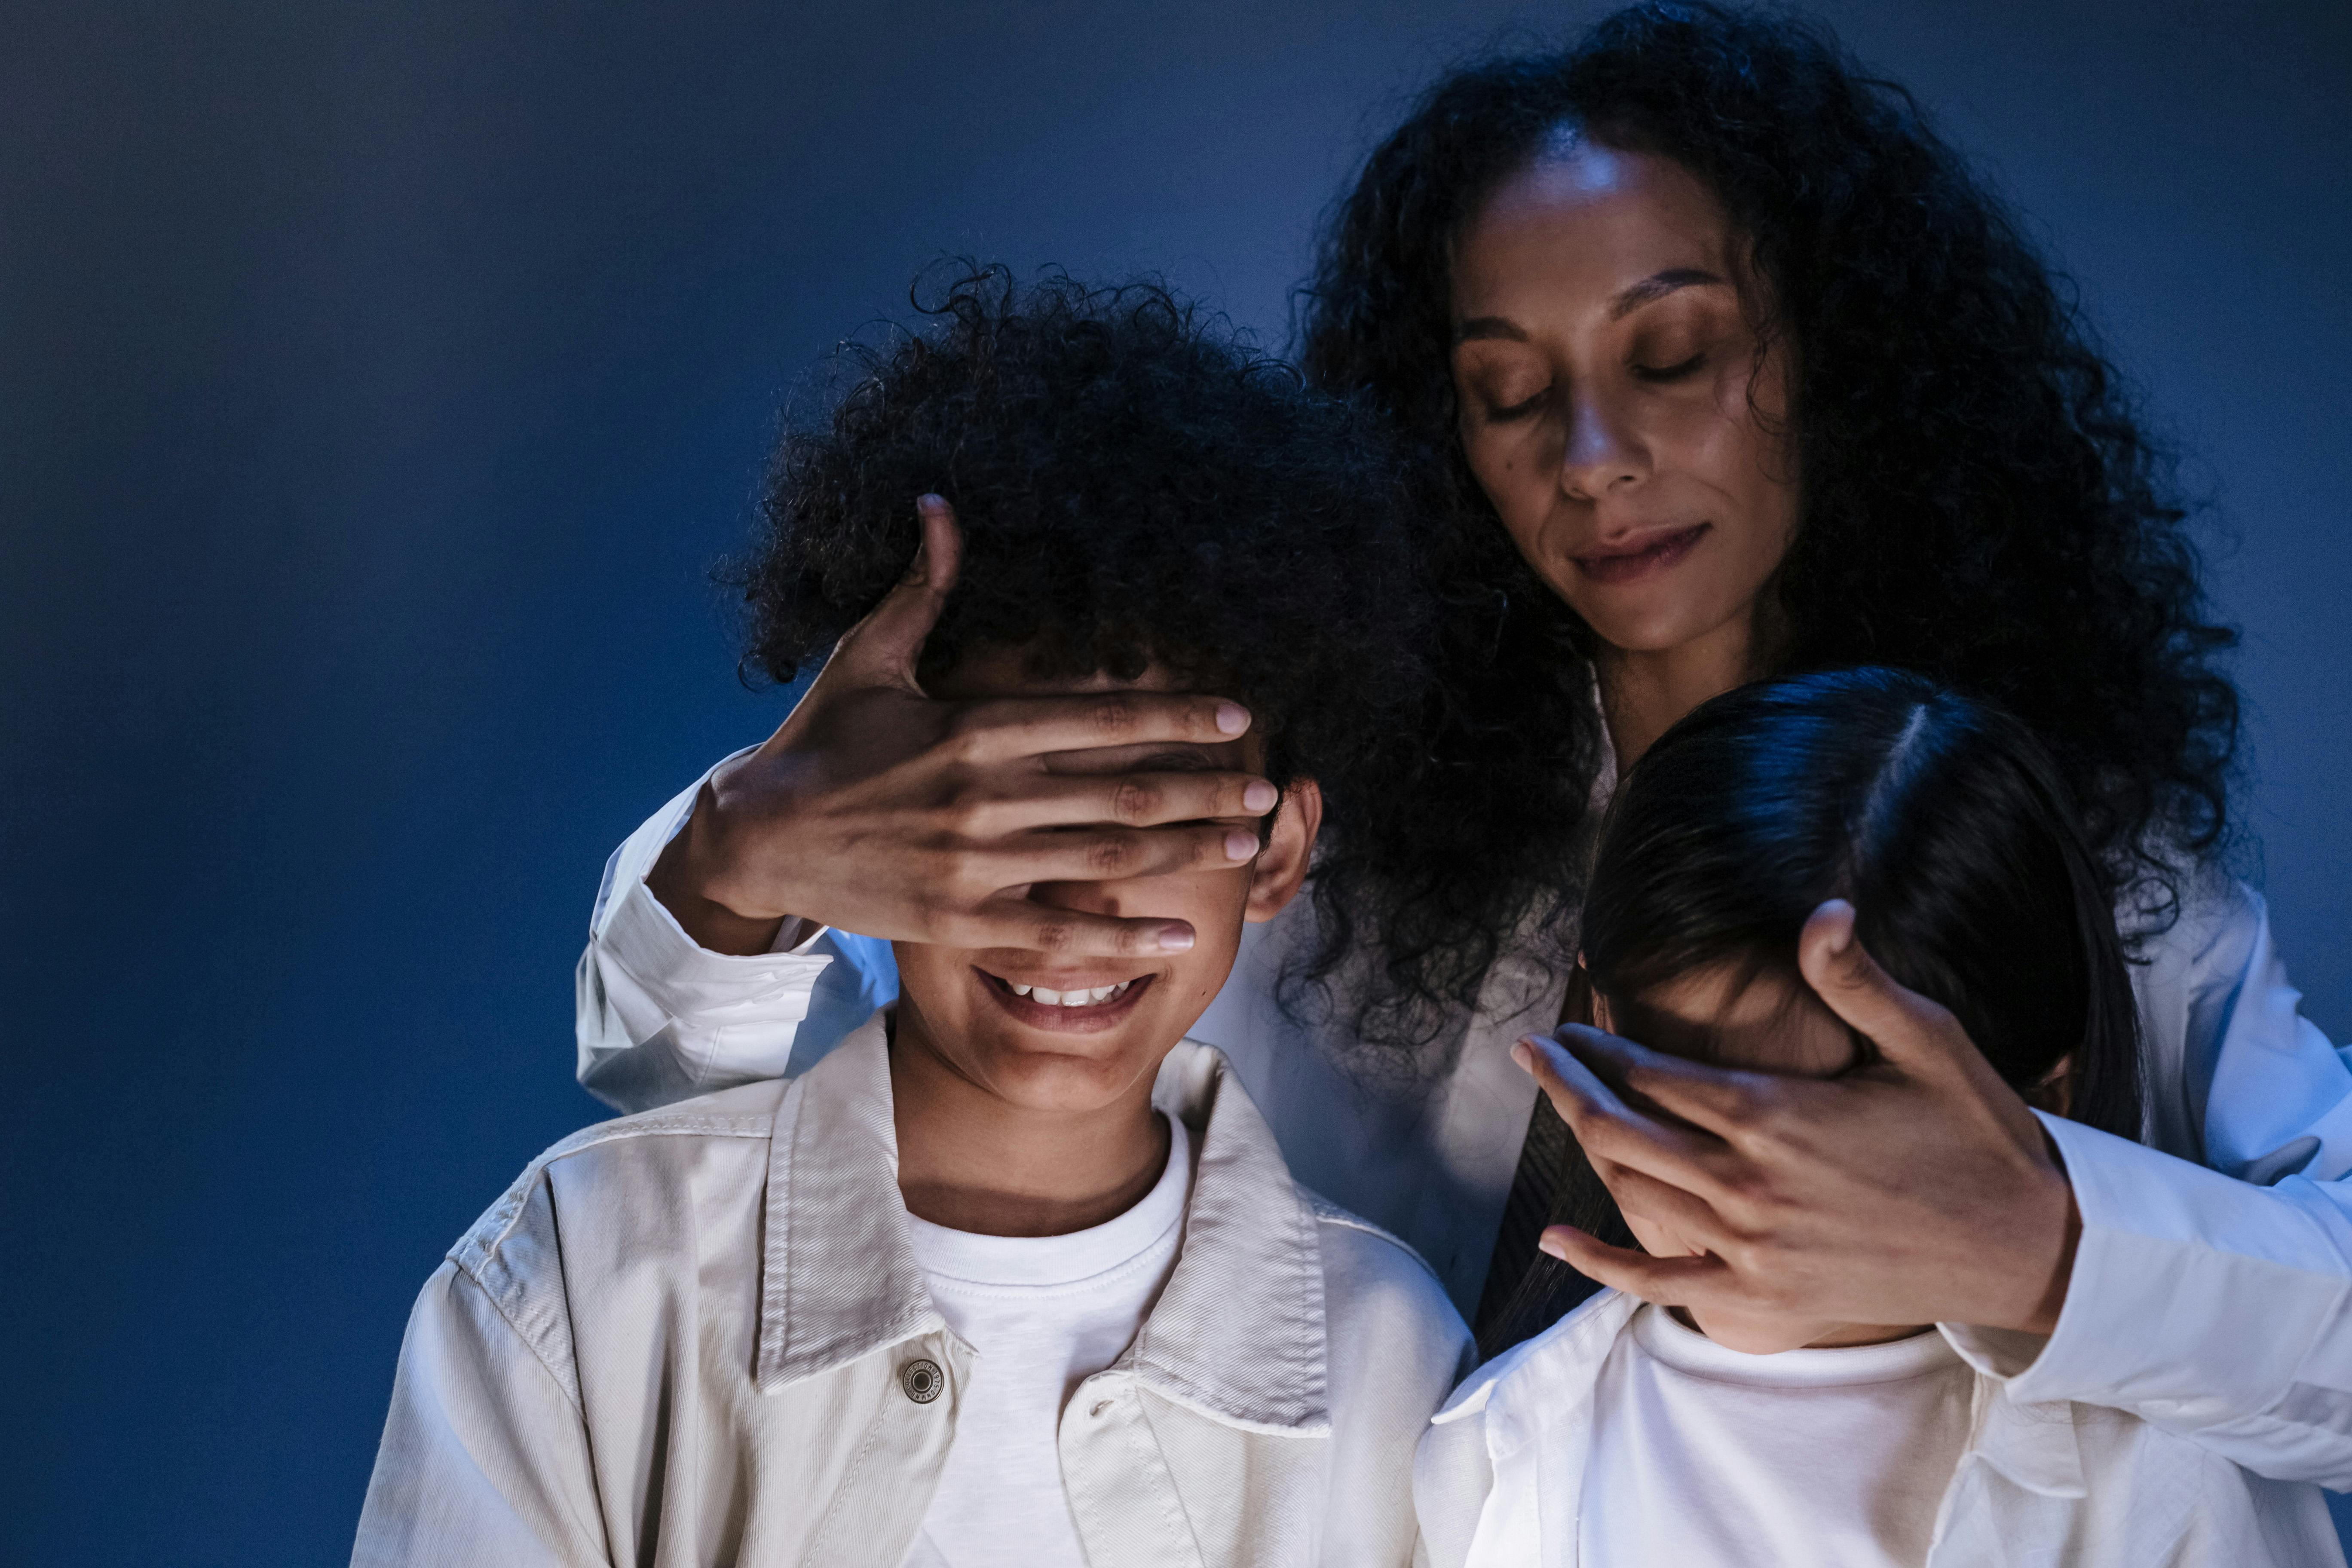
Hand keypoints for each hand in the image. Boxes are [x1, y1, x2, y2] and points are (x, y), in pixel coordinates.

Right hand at [646, 497, 1275, 955]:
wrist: (755, 833)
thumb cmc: (819, 741)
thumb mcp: (866, 655)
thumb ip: (921, 588)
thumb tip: (941, 504)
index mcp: (970, 727)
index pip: (1098, 717)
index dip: (1176, 715)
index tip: (1238, 716)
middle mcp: (981, 798)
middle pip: (1118, 792)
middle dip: (1201, 789)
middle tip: (1266, 789)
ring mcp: (972, 866)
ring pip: (1101, 861)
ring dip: (1183, 853)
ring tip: (1244, 842)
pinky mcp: (958, 922)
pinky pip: (1058, 935)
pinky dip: (1124, 937)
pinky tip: (1181, 934)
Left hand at [1522, 901, 2080, 1333]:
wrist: (2027, 1247)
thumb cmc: (1977, 1135)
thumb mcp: (1927, 1043)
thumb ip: (1857, 981)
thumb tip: (1822, 908)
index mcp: (1777, 1116)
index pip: (1652, 1072)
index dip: (1598, 1044)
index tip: (1568, 1022)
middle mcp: (1749, 1184)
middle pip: (1621, 1128)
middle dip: (1565, 1084)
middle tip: (1530, 1051)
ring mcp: (1750, 1248)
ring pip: (1631, 1190)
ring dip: (1581, 1144)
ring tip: (1554, 1102)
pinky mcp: (1762, 1297)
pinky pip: (1658, 1281)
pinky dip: (1600, 1263)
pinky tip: (1556, 1240)